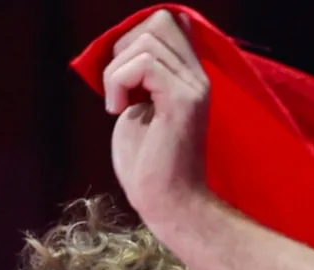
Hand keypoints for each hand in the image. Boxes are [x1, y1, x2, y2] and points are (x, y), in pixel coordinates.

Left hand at [103, 9, 212, 225]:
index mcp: (189, 76)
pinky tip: (119, 110)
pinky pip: (142, 64)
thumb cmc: (149, 167)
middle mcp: (197, 76)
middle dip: (123, 48)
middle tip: (118, 88)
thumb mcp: (139, 108)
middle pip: (159, 20)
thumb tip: (130, 47)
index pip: (169, 21)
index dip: (133, 38)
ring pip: (146, 39)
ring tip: (118, 103)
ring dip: (116, 70)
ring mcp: (193, 86)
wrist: (168, 205)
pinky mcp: (183, 101)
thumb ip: (140, 77)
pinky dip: (118, 82)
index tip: (121, 77)